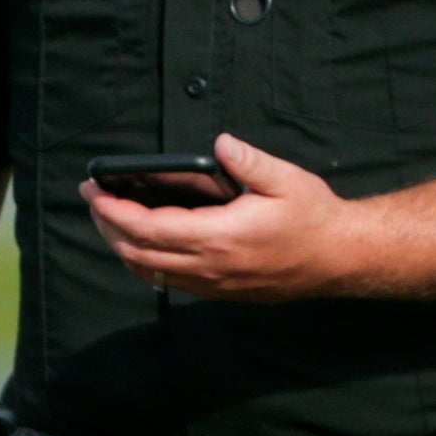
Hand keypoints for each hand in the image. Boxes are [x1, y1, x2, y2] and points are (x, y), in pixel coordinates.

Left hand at [83, 135, 377, 302]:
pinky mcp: (221, 292)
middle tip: (93, 198)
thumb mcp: (286, 180)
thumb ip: (248, 160)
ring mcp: (214, 284)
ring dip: (122, 245)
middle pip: (136, 253)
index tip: (93, 189)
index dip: (112, 210)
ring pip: (149, 271)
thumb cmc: (315, 218)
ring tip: (110, 217)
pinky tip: (142, 241)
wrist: (342, 259)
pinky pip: (169, 281)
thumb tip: (220, 142)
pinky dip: (145, 261)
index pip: (146, 228)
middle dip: (106, 225)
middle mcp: (210, 266)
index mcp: (219, 237)